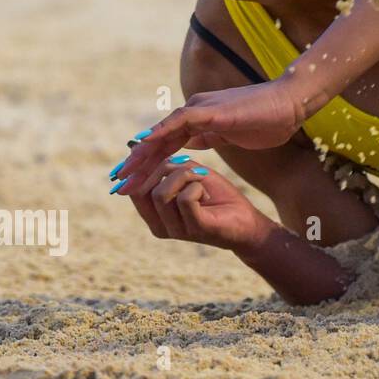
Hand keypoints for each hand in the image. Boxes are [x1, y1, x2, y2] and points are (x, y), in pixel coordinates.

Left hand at [117, 78, 311, 185]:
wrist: (290, 105)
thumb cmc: (269, 120)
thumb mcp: (233, 135)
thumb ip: (211, 137)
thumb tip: (194, 143)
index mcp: (200, 119)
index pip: (167, 144)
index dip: (149, 163)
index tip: (134, 182)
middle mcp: (195, 111)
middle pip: (158, 140)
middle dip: (137, 163)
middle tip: (117, 183)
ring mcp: (200, 109)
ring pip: (161, 133)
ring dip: (141, 155)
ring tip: (124, 174)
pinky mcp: (209, 111)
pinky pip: (177, 123)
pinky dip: (158, 135)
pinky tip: (143, 148)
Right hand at [118, 157, 272, 251]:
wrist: (246, 221)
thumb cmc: (217, 197)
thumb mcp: (189, 175)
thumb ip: (168, 166)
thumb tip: (143, 148)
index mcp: (154, 215)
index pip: (132, 189)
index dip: (146, 169)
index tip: (170, 159)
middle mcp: (159, 226)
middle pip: (142, 190)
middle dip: (166, 170)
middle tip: (191, 170)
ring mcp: (176, 231)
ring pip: (161, 193)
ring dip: (185, 177)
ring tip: (201, 182)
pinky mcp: (196, 229)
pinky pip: (184, 199)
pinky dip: (198, 187)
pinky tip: (208, 194)